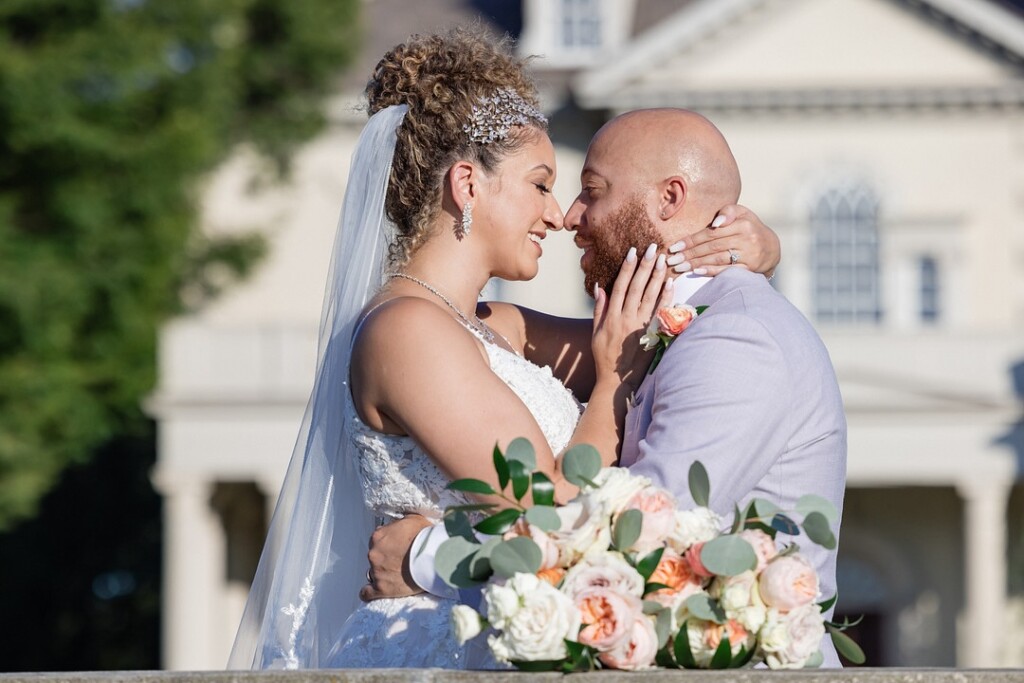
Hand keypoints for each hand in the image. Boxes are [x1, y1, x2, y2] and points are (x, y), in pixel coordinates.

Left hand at [359, 514, 432, 601]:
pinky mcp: (381, 588)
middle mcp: (374, 553)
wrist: (432, 556)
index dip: (389, 544)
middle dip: (385, 558)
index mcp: (379, 536)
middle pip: (375, 556)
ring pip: (373, 573)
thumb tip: (400, 523)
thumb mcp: (414, 519)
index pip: (378, 539)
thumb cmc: (425, 538)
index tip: (397, 547)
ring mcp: (376, 571)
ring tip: (395, 575)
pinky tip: (373, 591)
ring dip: (382, 573)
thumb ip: (401, 522)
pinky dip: (369, 592)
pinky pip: (367, 592)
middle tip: (400, 561)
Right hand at [592, 243, 673, 389]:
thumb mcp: (595, 332)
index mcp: (612, 316)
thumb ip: (599, 309)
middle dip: (645, 266)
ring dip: (658, 277)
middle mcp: (626, 318)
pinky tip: (672, 284)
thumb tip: (599, 287)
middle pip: (637, 287)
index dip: (628, 268)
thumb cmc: (604, 356)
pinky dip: (666, 298)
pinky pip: (660, 313)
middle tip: (653, 248)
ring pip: (650, 296)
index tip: (633, 252)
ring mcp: (640, 326)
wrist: (616, 380)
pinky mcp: (651, 335)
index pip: (621, 286)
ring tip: (664, 260)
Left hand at [666, 204, 779, 277]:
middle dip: (689, 254)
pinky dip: (712, 271)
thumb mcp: (742, 213)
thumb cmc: (749, 227)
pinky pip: (727, 270)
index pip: (711, 233)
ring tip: (679, 267)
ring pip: (717, 259)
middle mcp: (746, 239)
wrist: (771, 247)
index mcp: (742, 223)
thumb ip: (728, 212)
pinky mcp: (750, 268)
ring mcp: (749, 255)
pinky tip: (697, 272)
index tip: (674, 246)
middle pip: (711, 247)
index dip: (691, 240)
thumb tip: (716, 223)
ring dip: (696, 264)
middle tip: (671, 260)